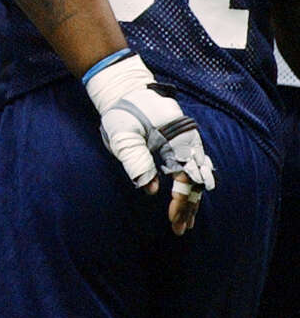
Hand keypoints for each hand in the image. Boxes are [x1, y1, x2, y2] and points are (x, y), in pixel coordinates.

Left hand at [84, 50, 215, 234]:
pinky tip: (184, 200)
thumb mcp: (123, 135)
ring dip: (190, 199)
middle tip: (180, 229)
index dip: (182, 202)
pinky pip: (189, 167)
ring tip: (185, 222)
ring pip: (195, 176)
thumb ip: (136, 161)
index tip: (173, 220)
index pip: (186, 178)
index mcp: (178, 138)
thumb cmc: (122, 110)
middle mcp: (187, 140)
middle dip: (188, 206)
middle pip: (196, 180)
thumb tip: (149, 190)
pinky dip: (187, 185)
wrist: (123, 87)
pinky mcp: (178, 142)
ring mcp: (185, 141)